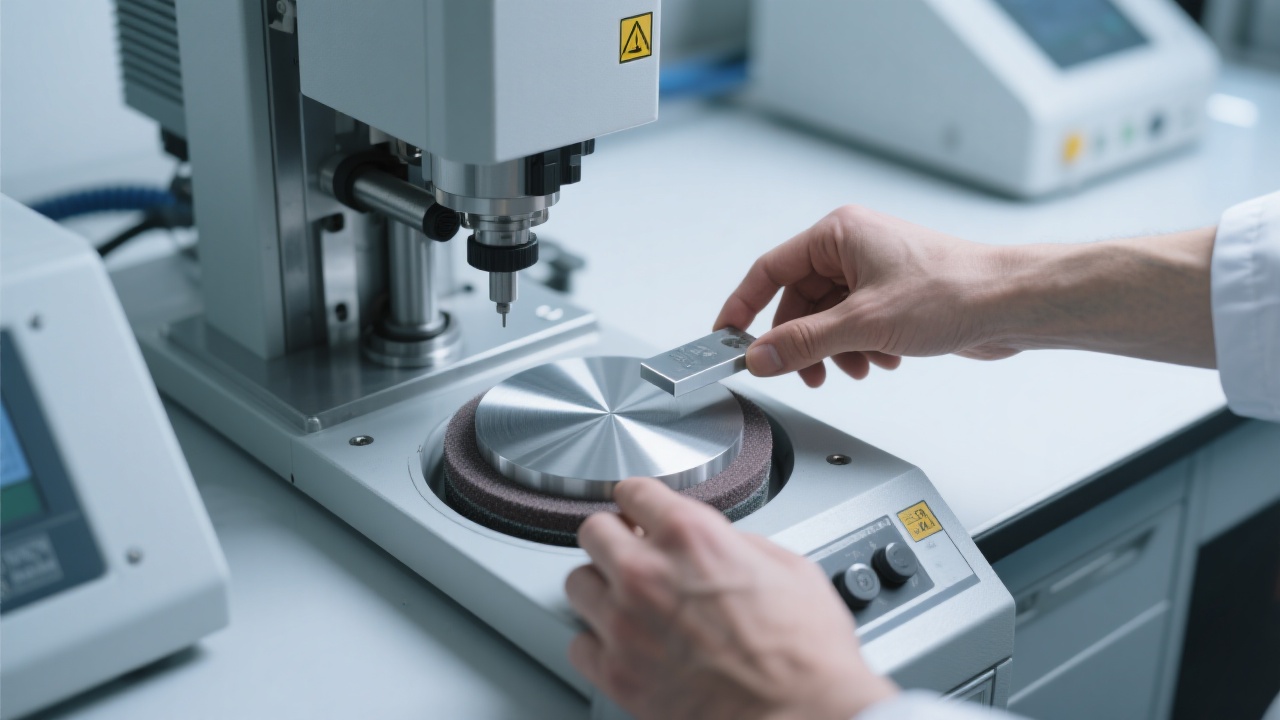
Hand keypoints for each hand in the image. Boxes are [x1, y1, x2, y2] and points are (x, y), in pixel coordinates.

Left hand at [566, 477, 897, 719]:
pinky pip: (579, 645)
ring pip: (577, 583)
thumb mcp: (787, 567)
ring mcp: (626, 626)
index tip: (640, 509)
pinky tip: (624, 643)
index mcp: (692, 537)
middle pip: (593, 531)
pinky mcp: (619, 675)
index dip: (640, 500)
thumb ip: (735, 544)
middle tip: (631, 549)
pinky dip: (597, 642)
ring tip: (627, 598)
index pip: (634, 491)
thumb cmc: (807, 654)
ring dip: (601, 586)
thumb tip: (716, 543)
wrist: (806, 718)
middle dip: (614, 536)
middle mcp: (648, 575)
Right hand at [715, 205, 1216, 384]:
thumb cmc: (954, 291)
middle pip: (798, 301)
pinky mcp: (895, 296)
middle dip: (801, 342)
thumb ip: (803, 343)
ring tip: (855, 368)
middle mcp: (853, 247)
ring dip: (834, 350)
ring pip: (827, 318)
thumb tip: (760, 356)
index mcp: (838, 234)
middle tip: (802, 372)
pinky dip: (860, 348)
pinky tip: (883, 361)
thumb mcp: (863, 324)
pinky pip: (855, 326)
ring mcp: (875, 271)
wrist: (1011, 305)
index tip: (726, 336)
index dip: (743, 307)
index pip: (769, 269)